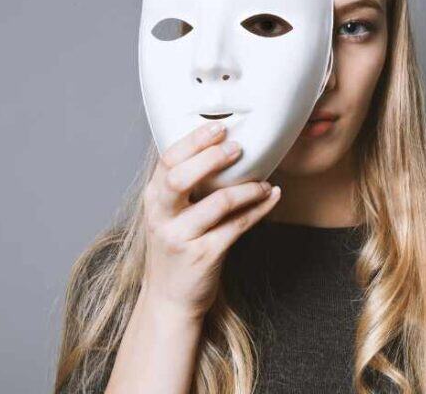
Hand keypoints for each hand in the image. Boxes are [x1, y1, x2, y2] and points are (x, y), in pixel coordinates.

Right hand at [139, 121, 280, 320]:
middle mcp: (161, 217)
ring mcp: (181, 238)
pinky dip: (259, 208)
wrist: (169, 299)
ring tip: (263, 182)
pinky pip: (237, 226)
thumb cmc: (176, 248)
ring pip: (217, 203)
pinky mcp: (204, 256)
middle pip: (180, 177)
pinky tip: (271, 197)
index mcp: (153, 199)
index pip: (167, 161)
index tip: (217, 127)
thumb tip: (220, 147)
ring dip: (247, 188)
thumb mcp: (169, 214)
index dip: (193, 141)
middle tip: (238, 147)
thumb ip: (184, 186)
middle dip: (211, 158)